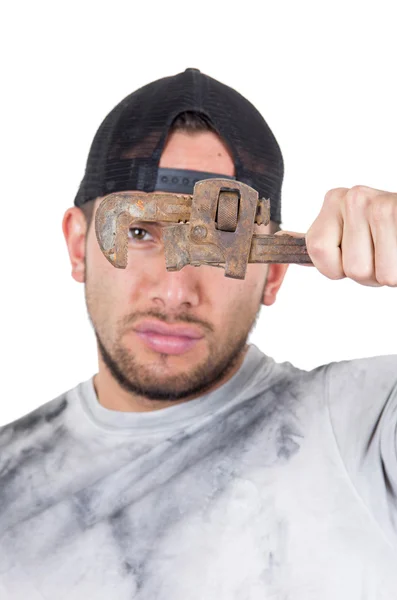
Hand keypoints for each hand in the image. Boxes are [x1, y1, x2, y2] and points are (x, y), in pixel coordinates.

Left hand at [279, 185, 396, 286]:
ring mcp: (379, 205)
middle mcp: (353, 197)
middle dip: (368, 274)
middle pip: (349, 268)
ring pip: (373, 274)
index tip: (355, 252)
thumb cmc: (385, 236)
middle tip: (382, 253)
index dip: (336, 267)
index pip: (317, 252)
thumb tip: (278, 237)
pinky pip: (391, 274)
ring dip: (387, 275)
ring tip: (393, 252)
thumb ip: (321, 242)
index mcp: (334, 200)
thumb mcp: (348, 234)